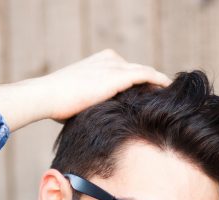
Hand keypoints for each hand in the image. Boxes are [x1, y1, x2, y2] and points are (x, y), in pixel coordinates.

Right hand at [0, 49, 170, 131]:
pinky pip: (147, 76)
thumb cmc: (56, 103)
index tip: (148, 95)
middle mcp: (109, 59)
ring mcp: (114, 65)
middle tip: (165, 96)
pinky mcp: (119, 75)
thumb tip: (96, 120)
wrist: (48, 95)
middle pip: (137, 70)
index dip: (138, 83)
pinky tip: (169, 89)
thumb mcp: (78, 100)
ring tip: (171, 94)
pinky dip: (159, 81)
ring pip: (144, 72)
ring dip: (158, 83)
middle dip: (151, 82)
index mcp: (99, 62)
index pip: (126, 71)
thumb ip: (92, 103)